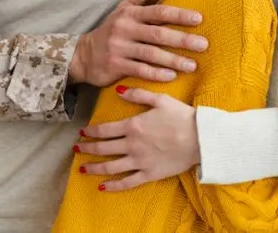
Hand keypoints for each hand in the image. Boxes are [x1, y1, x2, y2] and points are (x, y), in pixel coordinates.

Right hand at [69, 0, 207, 86]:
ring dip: (173, 60)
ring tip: (192, 65)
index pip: (159, 12)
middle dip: (183, 39)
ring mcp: (119, 48)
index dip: (179, 14)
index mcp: (131, 14)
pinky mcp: (115, 65)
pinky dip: (156, 74)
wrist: (82, 55)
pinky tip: (171, 76)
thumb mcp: (124, 9)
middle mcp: (125, 29)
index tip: (199, 19)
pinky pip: (139, 70)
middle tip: (203, 45)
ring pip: (151, 54)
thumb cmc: (111, 30)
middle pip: (158, 33)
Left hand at [76, 87, 199, 190]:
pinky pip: (127, 182)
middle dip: (87, 148)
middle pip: (103, 148)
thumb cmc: (182, 116)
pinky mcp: (149, 174)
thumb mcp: (161, 99)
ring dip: (94, 167)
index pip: (105, 129)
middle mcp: (132, 144)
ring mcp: (139, 161)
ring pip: (110, 167)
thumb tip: (119, 91)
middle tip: (77, 149)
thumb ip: (138, 95)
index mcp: (133, 125)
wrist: (200, 138)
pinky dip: (113, 186)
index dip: (91, 131)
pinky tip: (103, 187)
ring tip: (82, 168)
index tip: (83, 132)